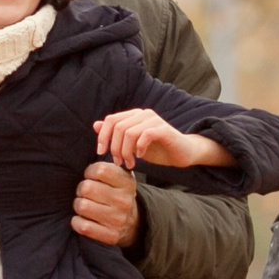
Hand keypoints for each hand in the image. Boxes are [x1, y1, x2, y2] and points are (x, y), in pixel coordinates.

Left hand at [70, 159, 141, 247]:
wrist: (132, 224)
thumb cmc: (117, 195)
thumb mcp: (120, 178)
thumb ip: (107, 168)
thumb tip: (83, 159)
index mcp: (127, 183)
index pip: (100, 170)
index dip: (89, 172)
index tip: (90, 176)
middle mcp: (124, 201)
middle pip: (87, 188)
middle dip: (81, 189)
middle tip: (84, 193)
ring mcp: (118, 219)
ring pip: (82, 206)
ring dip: (78, 205)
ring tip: (84, 205)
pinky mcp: (110, 236)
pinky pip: (83, 226)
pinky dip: (77, 222)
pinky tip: (81, 219)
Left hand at [94, 109, 232, 170]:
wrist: (183, 154)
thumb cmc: (157, 150)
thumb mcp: (132, 145)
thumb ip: (116, 135)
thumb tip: (95, 125)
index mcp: (134, 116)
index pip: (110, 120)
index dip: (102, 136)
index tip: (101, 153)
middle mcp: (143, 114)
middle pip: (118, 127)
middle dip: (114, 147)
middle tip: (119, 162)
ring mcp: (154, 120)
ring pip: (129, 132)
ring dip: (125, 151)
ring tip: (129, 164)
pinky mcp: (163, 129)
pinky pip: (145, 135)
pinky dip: (139, 148)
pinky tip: (140, 156)